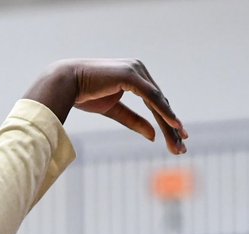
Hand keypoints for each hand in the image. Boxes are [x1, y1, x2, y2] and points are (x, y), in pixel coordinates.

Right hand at [25, 59, 187, 154]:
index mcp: (135, 77)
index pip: (155, 102)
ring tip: (179, 141)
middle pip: (160, 103)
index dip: (166, 121)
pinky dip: (163, 111)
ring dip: (170, 123)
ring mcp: (137, 71)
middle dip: (171, 127)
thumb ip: (134, 121)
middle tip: (182, 147)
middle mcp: (140, 71)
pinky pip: (151, 97)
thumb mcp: (114, 111)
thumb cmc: (85, 95)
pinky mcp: (131, 76)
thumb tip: (153, 136)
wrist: (66, 83)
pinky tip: (173, 124)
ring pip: (158, 101)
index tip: (177, 139)